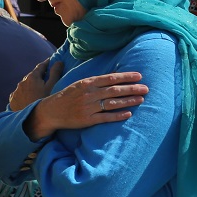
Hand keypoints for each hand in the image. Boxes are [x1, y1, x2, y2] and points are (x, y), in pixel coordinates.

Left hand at [10, 58, 62, 111]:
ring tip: (38, 88)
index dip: (47, 63)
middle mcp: (22, 82)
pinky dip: (24, 92)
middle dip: (39, 74)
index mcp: (32, 77)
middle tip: (46, 75)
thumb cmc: (45, 102)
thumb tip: (58, 61)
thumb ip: (55, 73)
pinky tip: (28, 97)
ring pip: (25, 84)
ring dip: (31, 84)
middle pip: (32, 75)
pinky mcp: (12, 100)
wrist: (31, 121)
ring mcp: (16, 91)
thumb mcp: (53, 87)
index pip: (40, 66)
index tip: (51, 61)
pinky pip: (19, 93)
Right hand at [25, 71, 147, 139]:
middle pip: (114, 90)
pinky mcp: (87, 120)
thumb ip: (95, 81)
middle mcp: (88, 94)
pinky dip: (118, 115)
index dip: (126, 77)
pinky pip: (106, 117)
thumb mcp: (79, 84)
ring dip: (128, 101)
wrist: (51, 111)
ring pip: (112, 103)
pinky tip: (128, 113)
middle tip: (146, 88)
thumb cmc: (67, 96)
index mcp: (87, 83)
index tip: (139, 76)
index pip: (110, 78)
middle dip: (131, 88)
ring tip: (141, 99)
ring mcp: (88, 107)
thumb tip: (115, 77)